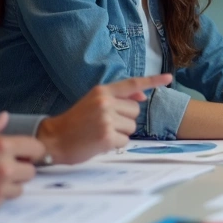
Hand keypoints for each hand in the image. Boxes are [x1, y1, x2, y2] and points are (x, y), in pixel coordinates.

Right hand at [0, 113, 43, 213]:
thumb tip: (5, 117)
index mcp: (1, 146)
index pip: (36, 148)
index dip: (31, 150)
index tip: (23, 152)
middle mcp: (4, 167)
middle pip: (31, 170)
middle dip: (21, 167)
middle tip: (5, 165)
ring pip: (21, 187)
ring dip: (12, 182)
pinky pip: (6, 199)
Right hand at [37, 74, 171, 163]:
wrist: (52, 140)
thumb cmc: (75, 122)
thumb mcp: (93, 102)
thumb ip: (117, 98)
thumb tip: (142, 96)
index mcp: (101, 91)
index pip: (132, 83)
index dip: (153, 81)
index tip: (169, 78)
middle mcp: (105, 102)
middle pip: (135, 111)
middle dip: (124, 119)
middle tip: (103, 124)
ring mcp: (106, 119)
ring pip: (132, 127)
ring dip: (120, 133)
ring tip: (100, 133)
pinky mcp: (107, 137)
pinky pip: (125, 141)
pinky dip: (115, 144)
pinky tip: (99, 142)